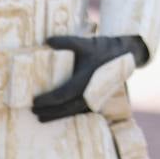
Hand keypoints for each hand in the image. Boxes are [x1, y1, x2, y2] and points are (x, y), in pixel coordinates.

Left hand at [32, 34, 146, 121]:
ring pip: (73, 111)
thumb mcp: (86, 43)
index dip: (48, 100)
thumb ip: (67, 42)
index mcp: (86, 79)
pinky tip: (58, 116)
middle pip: (66, 108)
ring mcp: (95, 97)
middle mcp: (90, 92)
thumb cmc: (103, 49)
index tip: (34, 101)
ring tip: (42, 117)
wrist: (125, 55)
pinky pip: (81, 110)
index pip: (62, 94)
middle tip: (34, 112)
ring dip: (57, 116)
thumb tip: (47, 41)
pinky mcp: (98, 99)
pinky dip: (68, 114)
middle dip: (49, 111)